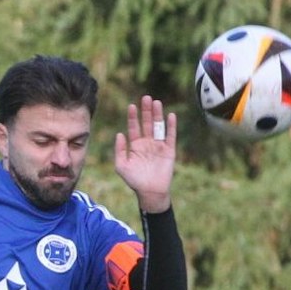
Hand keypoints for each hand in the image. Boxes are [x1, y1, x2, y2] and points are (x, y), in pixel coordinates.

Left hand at [113, 95, 175, 213]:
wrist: (150, 192)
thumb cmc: (134, 180)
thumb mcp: (121, 165)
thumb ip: (119, 150)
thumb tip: (119, 133)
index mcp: (135, 145)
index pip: (134, 127)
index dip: (133, 117)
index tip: (131, 106)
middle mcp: (147, 142)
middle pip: (147, 123)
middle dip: (146, 111)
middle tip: (146, 98)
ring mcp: (158, 145)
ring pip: (158, 126)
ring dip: (158, 115)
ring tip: (156, 102)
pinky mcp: (169, 150)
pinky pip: (170, 136)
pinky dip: (171, 126)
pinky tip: (170, 116)